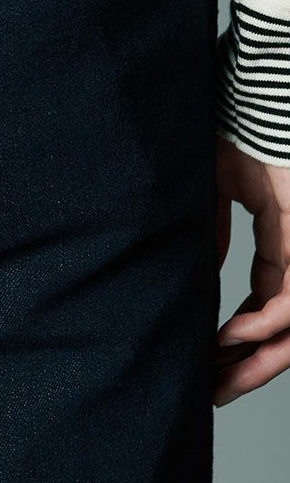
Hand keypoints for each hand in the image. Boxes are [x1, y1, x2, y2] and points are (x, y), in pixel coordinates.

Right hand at [215, 133, 289, 405]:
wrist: (256, 92)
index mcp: (280, 229)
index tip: (209, 353)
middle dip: (251, 362)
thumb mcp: (215, 186)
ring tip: (221, 380)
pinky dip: (260, 324)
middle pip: (283, 321)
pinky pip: (288, 298)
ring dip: (258, 357)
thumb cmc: (237, 124)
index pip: (266, 295)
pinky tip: (230, 337)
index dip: (240, 329)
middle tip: (216, 390)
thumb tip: (201, 268)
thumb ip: (213, 227)